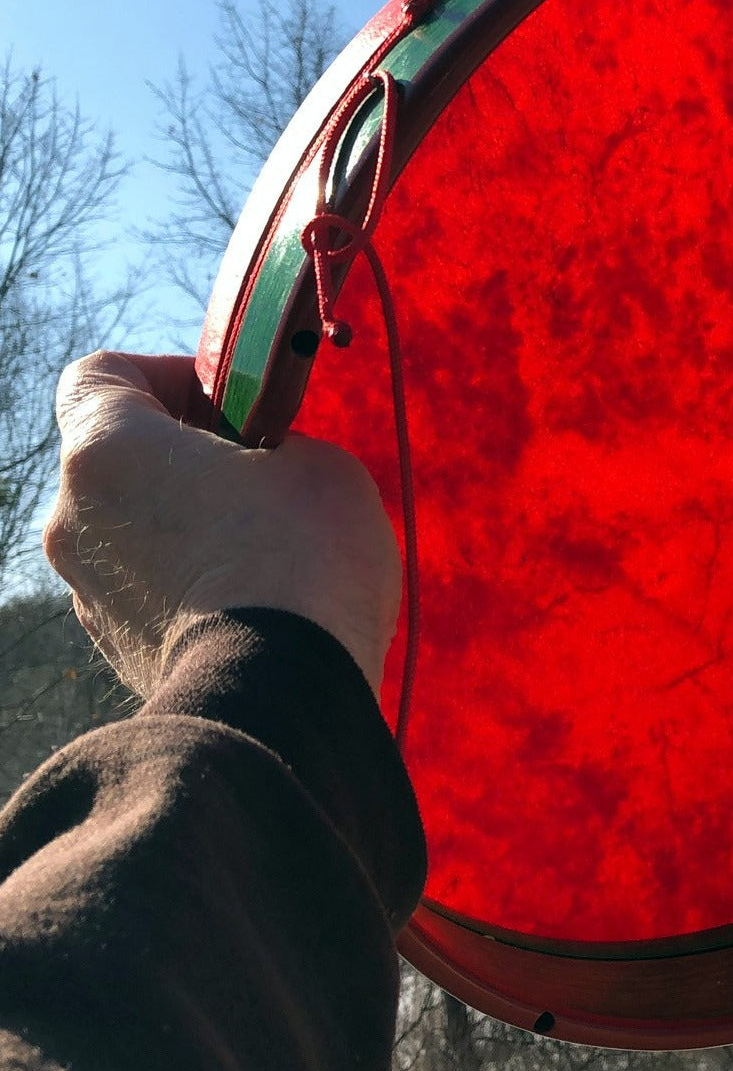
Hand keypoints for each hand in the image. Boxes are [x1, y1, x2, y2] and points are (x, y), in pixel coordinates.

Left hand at [43, 351, 400, 695]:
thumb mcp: (319, 464)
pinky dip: (194, 577)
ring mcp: (88, 592)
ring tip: (272, 542)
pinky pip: (151, 587)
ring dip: (192, 519)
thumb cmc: (300, 560)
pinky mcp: (116, 650)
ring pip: (136, 527)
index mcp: (108, 451)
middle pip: (120, 456)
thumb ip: (277, 445)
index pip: (99, 374)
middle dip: (189, 452)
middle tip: (263, 469)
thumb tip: (267, 465)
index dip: (167, 373)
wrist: (284, 697)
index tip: (229, 400)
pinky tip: (260, 594)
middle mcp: (75, 519)